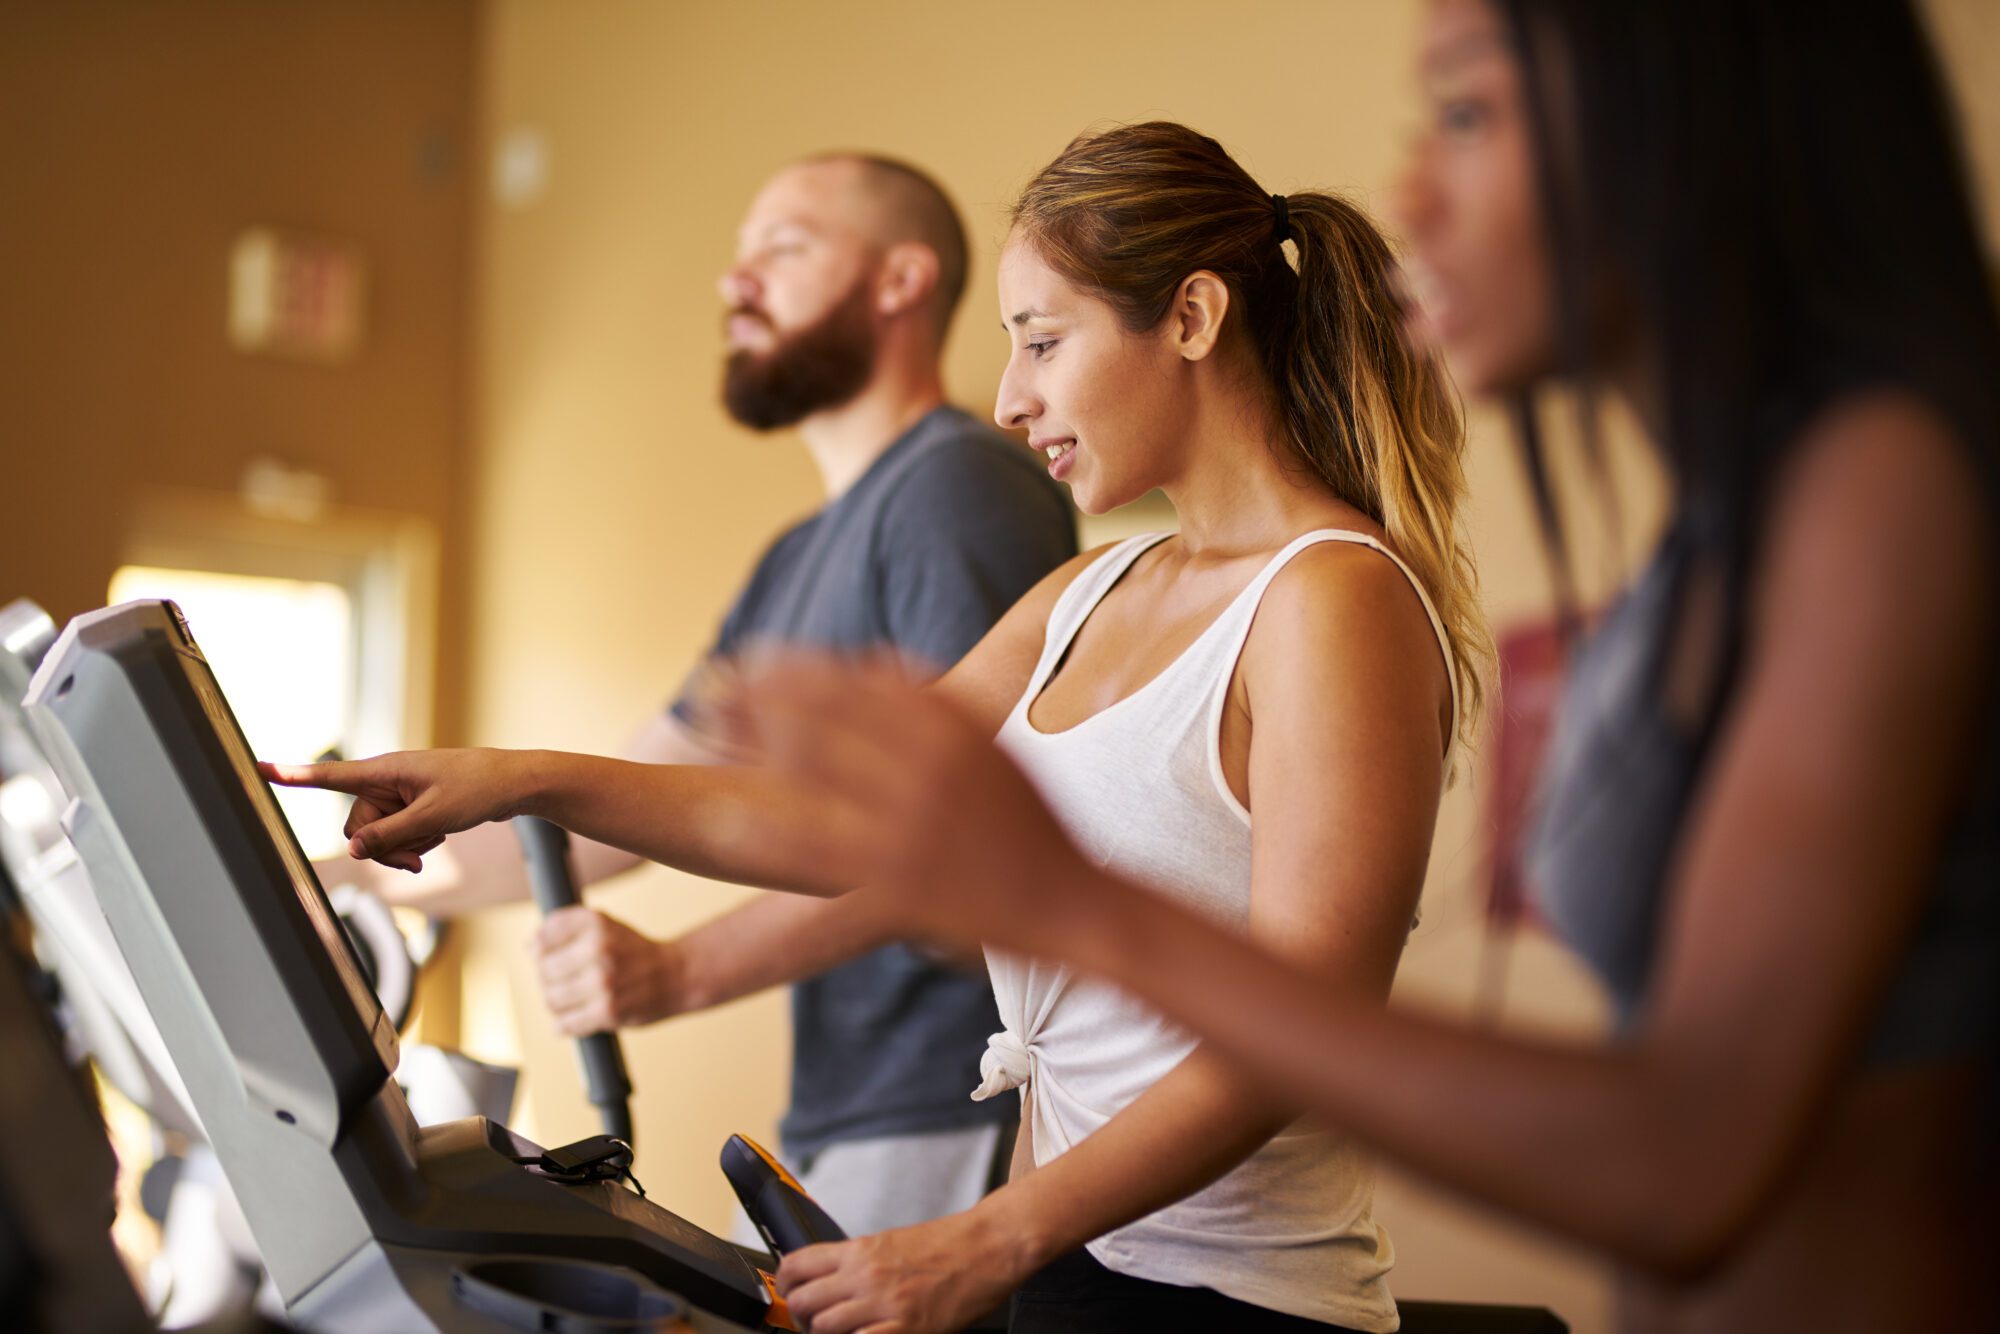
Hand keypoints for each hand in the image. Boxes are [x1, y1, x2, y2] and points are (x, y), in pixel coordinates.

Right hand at [262, 748, 535, 873]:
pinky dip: (415, 843)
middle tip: (416, 858)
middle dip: (382, 847)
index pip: (330, 777)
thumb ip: (390, 836)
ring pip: (378, 836)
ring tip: (435, 842)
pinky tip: (441, 836)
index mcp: (386, 770)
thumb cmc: (476, 790)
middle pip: (358, 826)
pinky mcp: (412, 806)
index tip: (258, 767)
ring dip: (402, 848)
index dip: (293, 776)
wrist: (513, 785)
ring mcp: (400, 794)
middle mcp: (386, 780)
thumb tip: (351, 851)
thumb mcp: (433, 818)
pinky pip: (398, 836)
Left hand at [533, 906, 689, 1033]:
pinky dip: (564, 1024)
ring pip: (551, 998)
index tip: (551, 955)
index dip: (540, 949)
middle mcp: (599, 949)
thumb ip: (567, 929)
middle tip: (565, 981)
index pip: (542, 938)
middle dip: (549, 978)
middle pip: (543, 970)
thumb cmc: (635, 951)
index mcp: (596, 922)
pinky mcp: (607, 1011)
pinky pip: (564, 1024)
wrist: (677, 975)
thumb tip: (529, 946)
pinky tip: (575, 1017)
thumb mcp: (606, 925)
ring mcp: (602, 982)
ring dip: (557, 1003)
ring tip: (573, 999)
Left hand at [729, 656, 1082, 956]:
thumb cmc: (1030, 825)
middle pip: (822, 716)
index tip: (748, 656)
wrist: (1073, 904)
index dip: (791, 667)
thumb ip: (934, 703)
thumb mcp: (989, 746)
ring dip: (750, 748)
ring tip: (703, 731)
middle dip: (756, 696)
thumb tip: (868, 661)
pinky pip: (817, 849)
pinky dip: (766, 831)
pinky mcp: (896, 880)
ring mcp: (910, 824)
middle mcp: (928, 766)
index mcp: (952, 727)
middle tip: (706, 681)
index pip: (853, 682)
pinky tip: (724, 822)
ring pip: (812, 773)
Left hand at [776, 1209, 1029, 1333]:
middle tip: (812, 1321)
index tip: (787, 1293)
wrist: (987, 1246)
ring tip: (842, 1332)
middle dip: (800, 1316)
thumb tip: (829, 1283)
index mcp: (860, 1250)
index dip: (784, 1284)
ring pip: (824, 1327)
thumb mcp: (891, 1241)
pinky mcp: (906, 1329)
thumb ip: (858, 1262)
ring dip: (826, 1333)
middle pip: (803, 1302)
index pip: (797, 1265)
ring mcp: (884, 1304)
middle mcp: (865, 1275)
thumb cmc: (947, 1244)